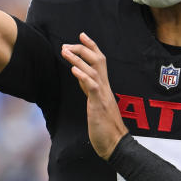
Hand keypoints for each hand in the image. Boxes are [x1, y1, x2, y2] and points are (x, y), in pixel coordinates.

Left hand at [61, 33, 127, 159]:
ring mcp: (103, 95)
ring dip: (78, 60)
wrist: (116, 145)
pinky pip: (92, 87)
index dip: (92, 47)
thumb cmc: (106, 128)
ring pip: (93, 71)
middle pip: (98, 60)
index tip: (82, 35)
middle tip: (67, 44)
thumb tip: (82, 78)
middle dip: (83, 49)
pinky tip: (74, 70)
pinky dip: (83, 77)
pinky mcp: (99, 105)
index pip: (100, 61)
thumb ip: (91, 90)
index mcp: (104, 88)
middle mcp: (105, 88)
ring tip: (65, 51)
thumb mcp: (96, 105)